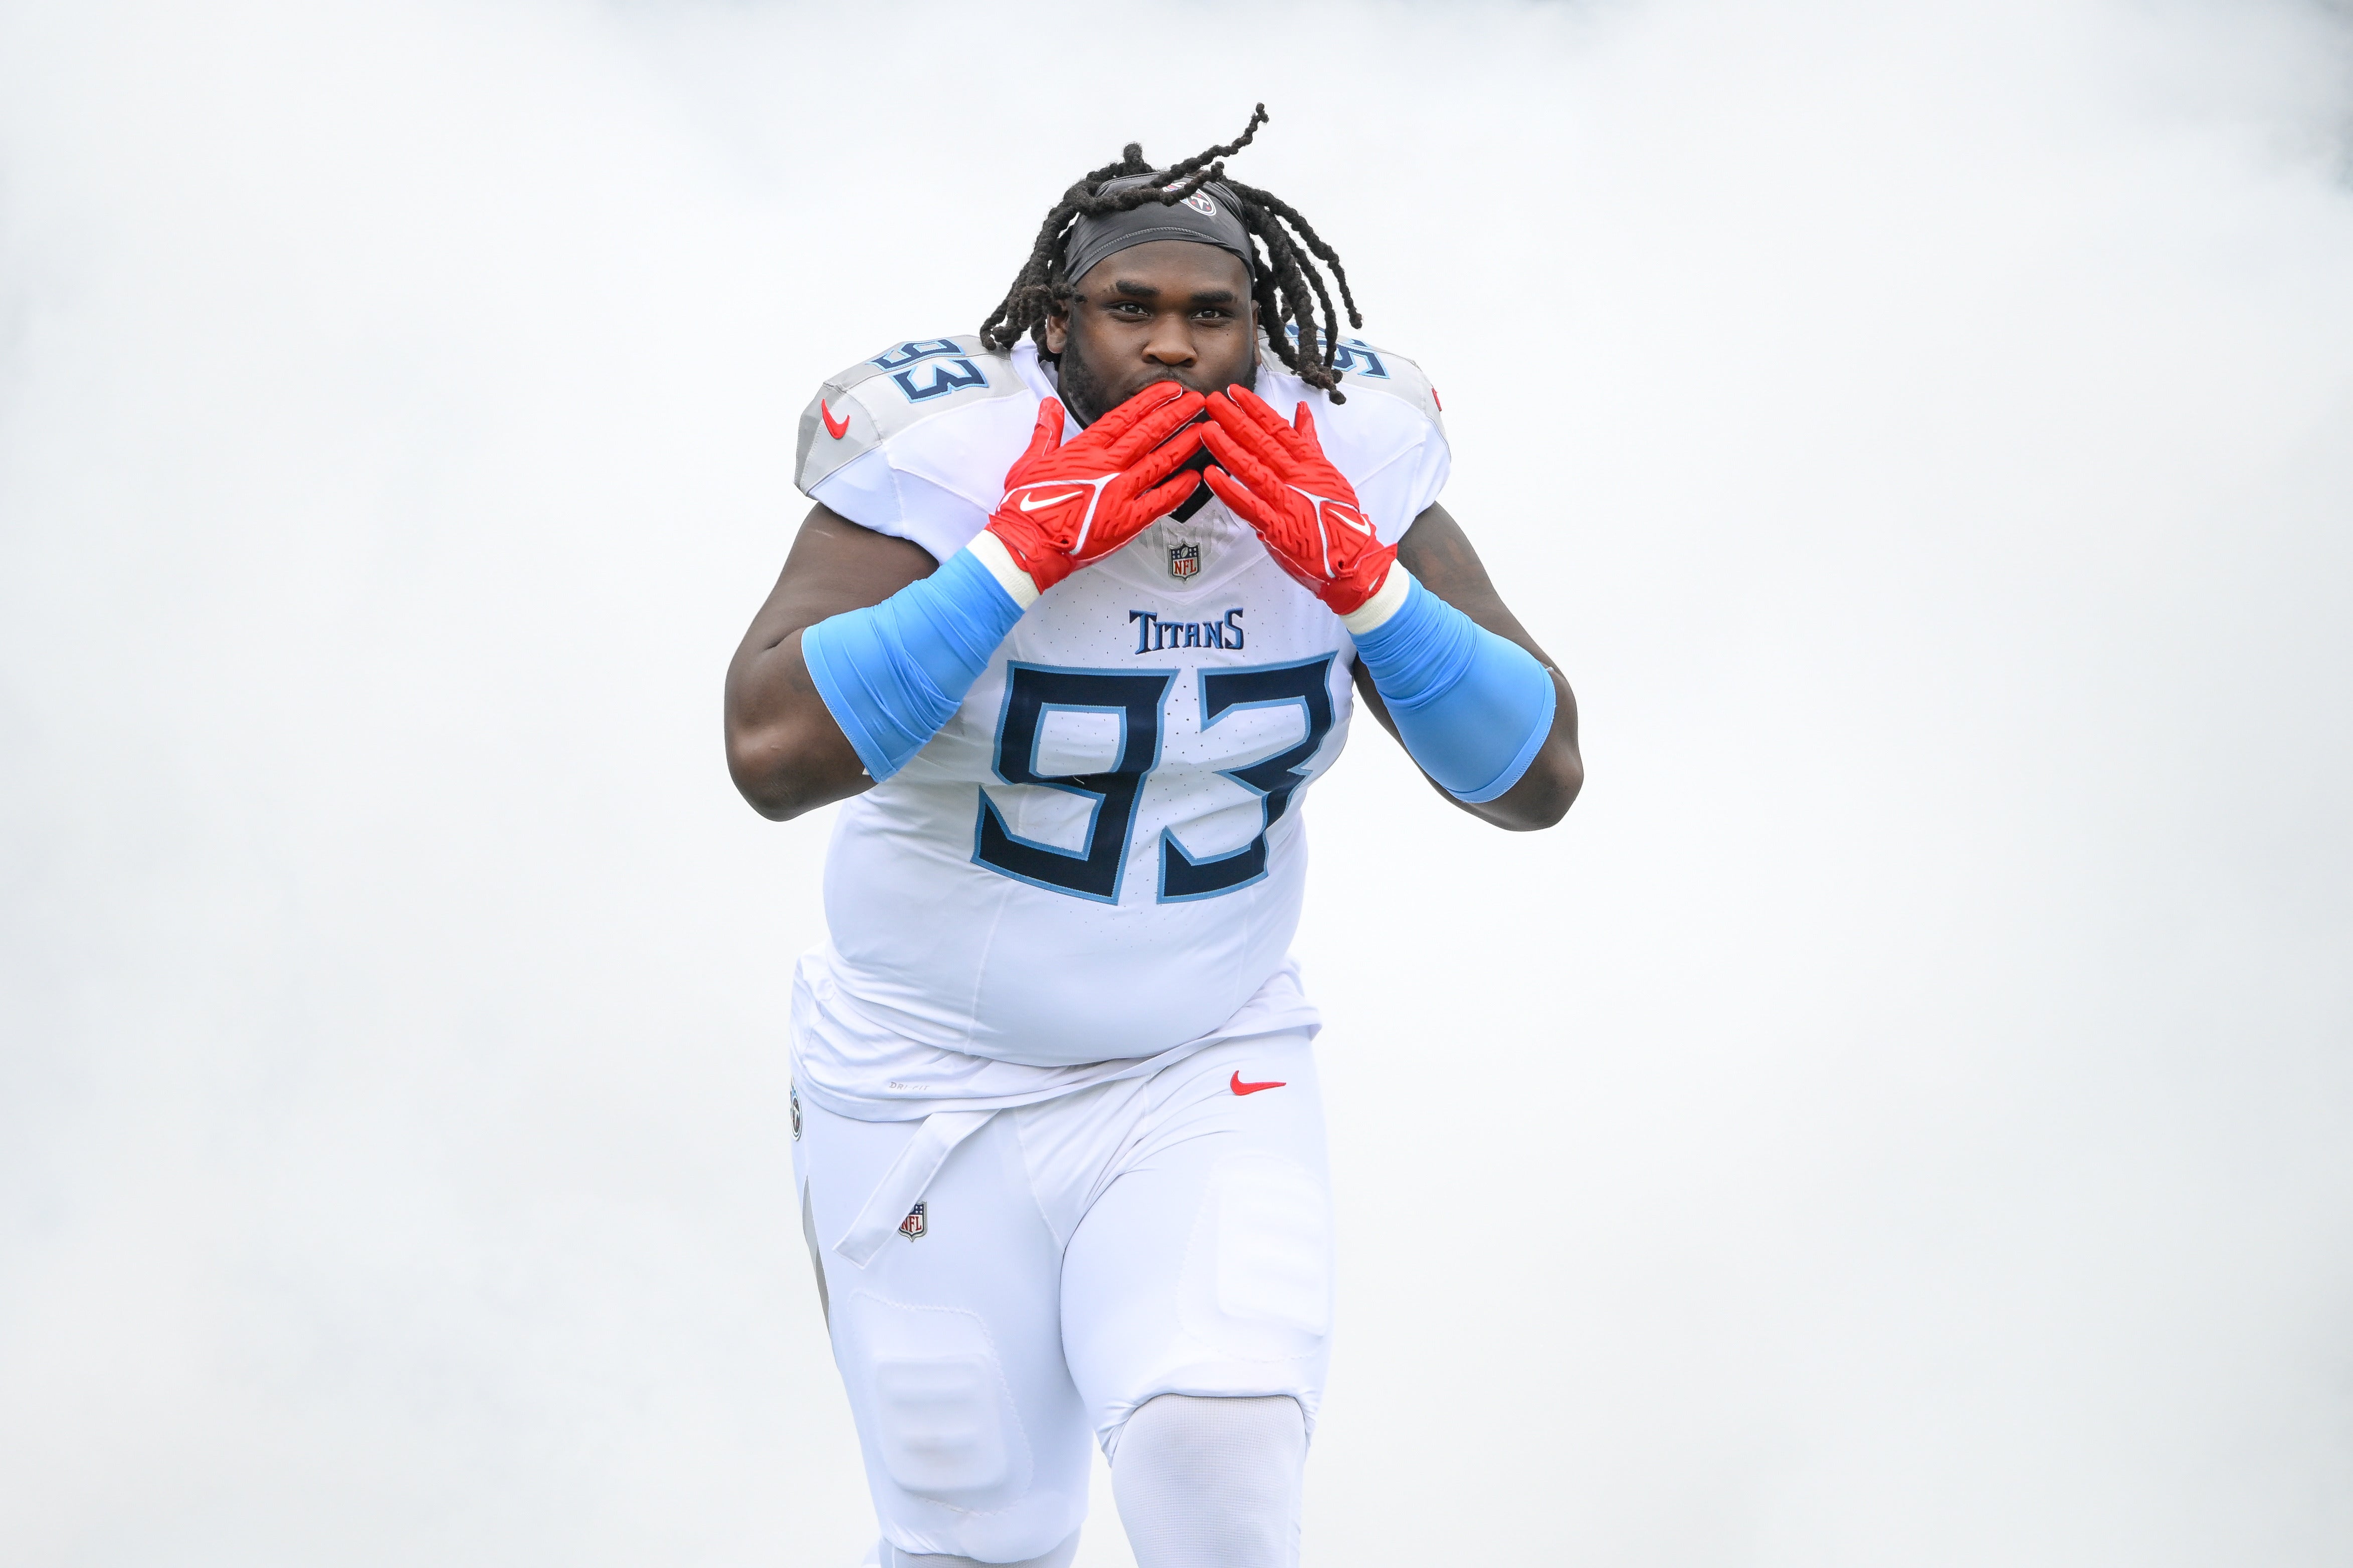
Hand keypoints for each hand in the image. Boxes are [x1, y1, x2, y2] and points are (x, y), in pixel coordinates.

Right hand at [983, 383, 1206, 593]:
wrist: (1029, 544)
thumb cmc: (1028, 507)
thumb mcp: (1030, 461)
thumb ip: (1046, 431)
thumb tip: (1048, 406)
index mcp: (1085, 450)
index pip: (1126, 416)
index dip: (1151, 400)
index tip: (1170, 389)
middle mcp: (1107, 466)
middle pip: (1149, 432)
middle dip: (1176, 413)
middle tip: (1197, 401)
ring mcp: (1120, 493)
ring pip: (1160, 462)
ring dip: (1185, 444)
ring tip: (1205, 430)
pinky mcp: (1127, 521)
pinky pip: (1161, 502)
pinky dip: (1180, 490)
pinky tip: (1195, 478)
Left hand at [1201, 384, 1396, 616]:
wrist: (1352, 559)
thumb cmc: (1339, 516)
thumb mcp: (1327, 473)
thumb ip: (1309, 442)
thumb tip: (1300, 410)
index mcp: (1309, 463)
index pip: (1279, 429)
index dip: (1255, 409)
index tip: (1235, 392)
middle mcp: (1298, 477)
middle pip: (1262, 443)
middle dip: (1234, 420)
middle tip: (1211, 401)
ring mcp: (1288, 501)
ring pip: (1253, 469)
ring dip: (1227, 448)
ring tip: (1206, 429)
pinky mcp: (1278, 528)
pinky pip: (1250, 506)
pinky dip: (1231, 490)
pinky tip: (1212, 475)